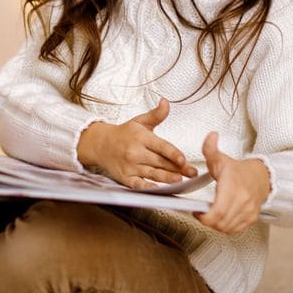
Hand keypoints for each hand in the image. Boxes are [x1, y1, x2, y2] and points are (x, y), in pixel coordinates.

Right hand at [77, 98, 198, 189]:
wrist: (100, 144)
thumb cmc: (124, 133)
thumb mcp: (140, 121)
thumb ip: (156, 114)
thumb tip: (166, 102)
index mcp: (141, 137)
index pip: (161, 146)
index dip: (173, 153)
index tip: (183, 159)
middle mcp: (135, 152)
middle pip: (160, 162)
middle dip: (177, 168)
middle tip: (192, 173)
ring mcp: (130, 166)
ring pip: (152, 173)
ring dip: (166, 178)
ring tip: (179, 181)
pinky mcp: (125, 177)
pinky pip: (138, 184)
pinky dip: (147, 188)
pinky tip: (157, 190)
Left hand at [195, 132, 270, 233]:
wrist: (260, 177)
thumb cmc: (237, 170)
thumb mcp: (220, 158)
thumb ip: (210, 148)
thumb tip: (211, 136)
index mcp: (233, 186)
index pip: (218, 210)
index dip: (204, 216)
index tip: (196, 211)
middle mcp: (243, 200)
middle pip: (221, 222)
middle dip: (207, 220)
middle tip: (200, 212)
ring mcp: (248, 210)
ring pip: (227, 227)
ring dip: (215, 224)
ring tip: (209, 214)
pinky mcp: (251, 218)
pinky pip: (235, 229)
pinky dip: (225, 227)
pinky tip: (220, 217)